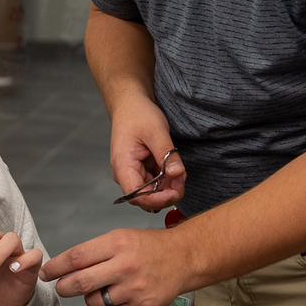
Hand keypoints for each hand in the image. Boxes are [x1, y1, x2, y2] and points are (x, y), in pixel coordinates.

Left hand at [39, 226, 192, 305]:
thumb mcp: (119, 238)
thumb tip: (63, 269)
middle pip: (80, 284)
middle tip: (61, 288)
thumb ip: (94, 252)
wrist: (183, 258)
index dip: (55, 267)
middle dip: (63, 288)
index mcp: (116, 244)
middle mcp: (125, 266)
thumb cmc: (147, 247)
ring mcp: (134, 288)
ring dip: (90, 299)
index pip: (76, 258)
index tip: (45, 273)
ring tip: (102, 290)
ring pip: (94, 303)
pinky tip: (115, 299)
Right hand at [109, 93, 184, 212]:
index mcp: (123, 165)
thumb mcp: (156, 131)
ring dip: (169, 186)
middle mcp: (125, 174)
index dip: (157, 200)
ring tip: (179, 169)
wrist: (130, 105)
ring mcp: (133, 173)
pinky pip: (155, 183)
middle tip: (183, 177)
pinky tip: (174, 168)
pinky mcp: (141, 171)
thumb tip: (177, 174)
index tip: (176, 192)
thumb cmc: (138, 115)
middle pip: (146, 198)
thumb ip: (167, 154)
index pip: (137, 196)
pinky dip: (167, 179)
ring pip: (153, 192)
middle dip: (167, 193)